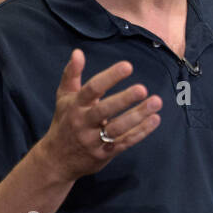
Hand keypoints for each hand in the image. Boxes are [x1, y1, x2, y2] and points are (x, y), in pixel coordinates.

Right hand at [34, 49, 162, 182]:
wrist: (56, 160)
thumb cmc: (64, 122)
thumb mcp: (64, 98)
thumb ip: (71, 75)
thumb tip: (78, 52)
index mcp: (75, 106)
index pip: (92, 89)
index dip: (109, 77)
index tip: (128, 66)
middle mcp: (83, 122)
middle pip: (104, 110)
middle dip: (124, 99)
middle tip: (143, 88)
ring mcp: (93, 140)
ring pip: (117, 128)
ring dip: (138, 116)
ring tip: (156, 102)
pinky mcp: (104, 153)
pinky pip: (124, 142)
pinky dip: (141, 132)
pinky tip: (155, 119)